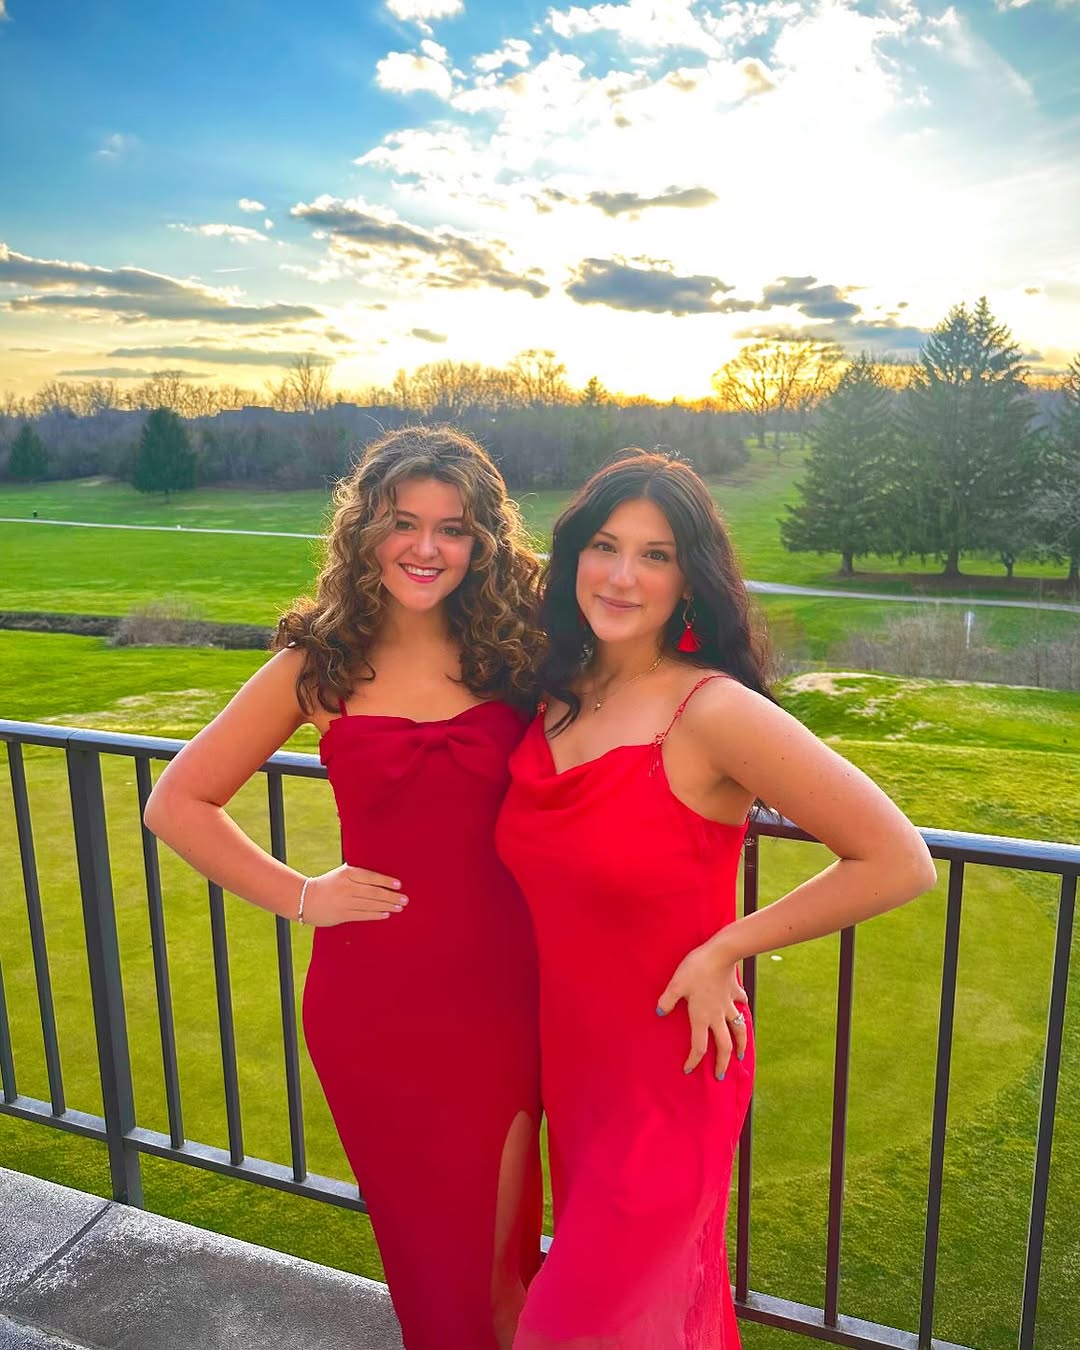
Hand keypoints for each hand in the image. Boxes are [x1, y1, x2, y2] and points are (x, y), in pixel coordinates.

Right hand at [301, 865, 406, 926]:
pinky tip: (386, 914)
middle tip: (405, 899)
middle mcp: (346, 887)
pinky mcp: (341, 915)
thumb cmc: (328, 884)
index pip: (370, 877)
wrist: (305, 899)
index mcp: (347, 873)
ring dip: (387, 906)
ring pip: (370, 905)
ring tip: (399, 907)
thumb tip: (380, 875)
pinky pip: (362, 915)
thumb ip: (357, 872)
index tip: (399, 884)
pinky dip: (376, 915)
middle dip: (391, 896)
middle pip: (373, 892)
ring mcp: (344, 902)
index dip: (386, 881)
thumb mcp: (341, 873)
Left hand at [656, 941, 747, 1077]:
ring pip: (738, 1030)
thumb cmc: (696, 969)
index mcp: (702, 1017)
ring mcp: (729, 1005)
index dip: (694, 1060)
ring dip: (740, 1044)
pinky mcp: (735, 992)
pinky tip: (742, 1009)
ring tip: (740, 1055)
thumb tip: (660, 1013)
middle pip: (723, 1045)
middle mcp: (717, 1016)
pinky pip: (740, 1004)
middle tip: (720, 1075)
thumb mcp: (676, 985)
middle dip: (722, 1063)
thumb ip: (667, 1000)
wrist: (721, 953)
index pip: (699, 1046)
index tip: (689, 1070)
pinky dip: (742, 1009)